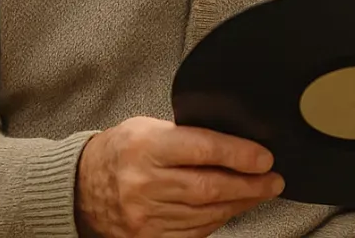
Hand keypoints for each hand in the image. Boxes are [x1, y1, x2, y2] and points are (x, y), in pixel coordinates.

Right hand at [75, 116, 283, 236]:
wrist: (81, 187)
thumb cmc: (122, 150)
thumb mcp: (149, 127)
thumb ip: (187, 135)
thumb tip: (238, 142)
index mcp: (146, 146)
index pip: (203, 149)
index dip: (240, 154)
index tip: (265, 158)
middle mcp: (144, 183)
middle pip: (209, 187)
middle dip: (250, 185)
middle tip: (274, 180)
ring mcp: (145, 215)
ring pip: (206, 213)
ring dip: (240, 204)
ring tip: (260, 193)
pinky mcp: (147, 237)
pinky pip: (194, 231)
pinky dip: (218, 219)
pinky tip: (231, 208)